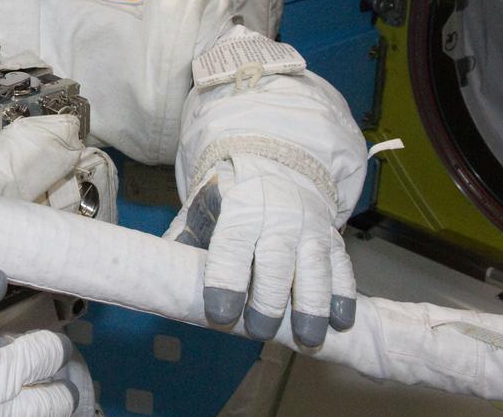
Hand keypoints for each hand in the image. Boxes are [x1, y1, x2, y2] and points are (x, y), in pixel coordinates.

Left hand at [164, 153, 355, 346]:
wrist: (273, 164)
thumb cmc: (228, 198)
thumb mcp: (200, 210)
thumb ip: (185, 242)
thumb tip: (159, 280)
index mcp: (239, 206)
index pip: (232, 245)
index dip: (226, 280)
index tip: (221, 314)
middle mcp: (278, 214)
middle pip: (276, 260)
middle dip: (269, 299)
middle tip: (260, 332)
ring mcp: (309, 225)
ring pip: (314, 266)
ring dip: (312, 304)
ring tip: (308, 339)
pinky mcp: (332, 236)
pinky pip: (341, 267)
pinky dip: (343, 295)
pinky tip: (341, 322)